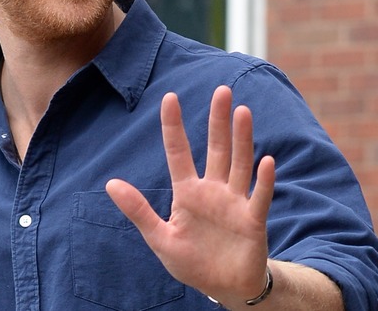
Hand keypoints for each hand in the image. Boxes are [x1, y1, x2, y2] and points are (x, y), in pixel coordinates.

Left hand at [106, 85, 274, 303]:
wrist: (224, 287)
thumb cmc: (192, 261)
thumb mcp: (159, 238)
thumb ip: (138, 210)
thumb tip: (111, 183)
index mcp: (188, 192)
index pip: (178, 152)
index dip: (173, 126)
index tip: (170, 97)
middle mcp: (213, 190)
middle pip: (216, 148)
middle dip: (218, 120)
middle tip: (221, 90)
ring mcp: (235, 202)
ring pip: (239, 164)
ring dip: (242, 139)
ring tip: (243, 111)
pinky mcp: (253, 220)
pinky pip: (259, 197)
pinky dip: (264, 181)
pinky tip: (266, 161)